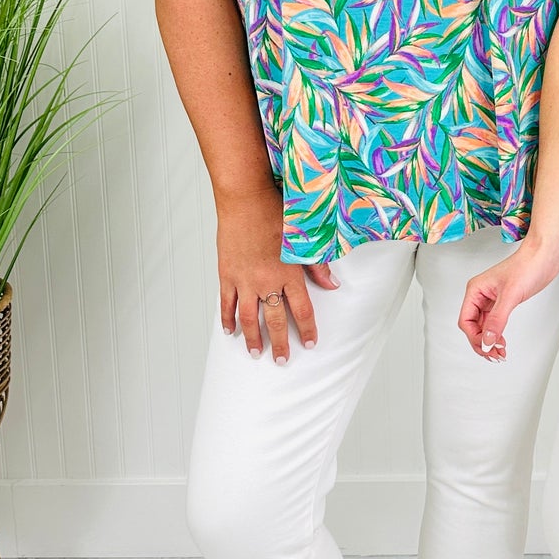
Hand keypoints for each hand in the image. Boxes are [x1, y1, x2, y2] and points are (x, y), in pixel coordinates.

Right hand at [216, 182, 337, 360]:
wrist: (244, 198)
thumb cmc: (274, 211)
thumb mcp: (302, 237)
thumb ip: (317, 264)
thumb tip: (332, 284)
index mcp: (288, 273)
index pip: (301, 310)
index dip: (306, 329)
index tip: (309, 343)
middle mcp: (266, 281)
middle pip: (274, 320)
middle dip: (279, 343)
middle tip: (282, 361)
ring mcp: (244, 280)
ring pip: (248, 317)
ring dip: (252, 337)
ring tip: (255, 353)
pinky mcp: (226, 274)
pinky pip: (226, 303)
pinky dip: (227, 318)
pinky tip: (229, 330)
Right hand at [458, 239, 558, 360]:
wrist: (544, 257)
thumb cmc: (527, 266)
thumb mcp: (510, 296)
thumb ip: (497, 320)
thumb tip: (487, 340)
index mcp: (475, 290)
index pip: (466, 320)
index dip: (475, 337)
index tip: (488, 347)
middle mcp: (480, 295)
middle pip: (473, 326)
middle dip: (482, 342)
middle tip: (495, 354)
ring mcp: (491, 299)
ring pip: (483, 326)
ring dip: (489, 341)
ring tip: (499, 353)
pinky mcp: (503, 302)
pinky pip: (494, 323)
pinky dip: (496, 334)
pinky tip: (502, 342)